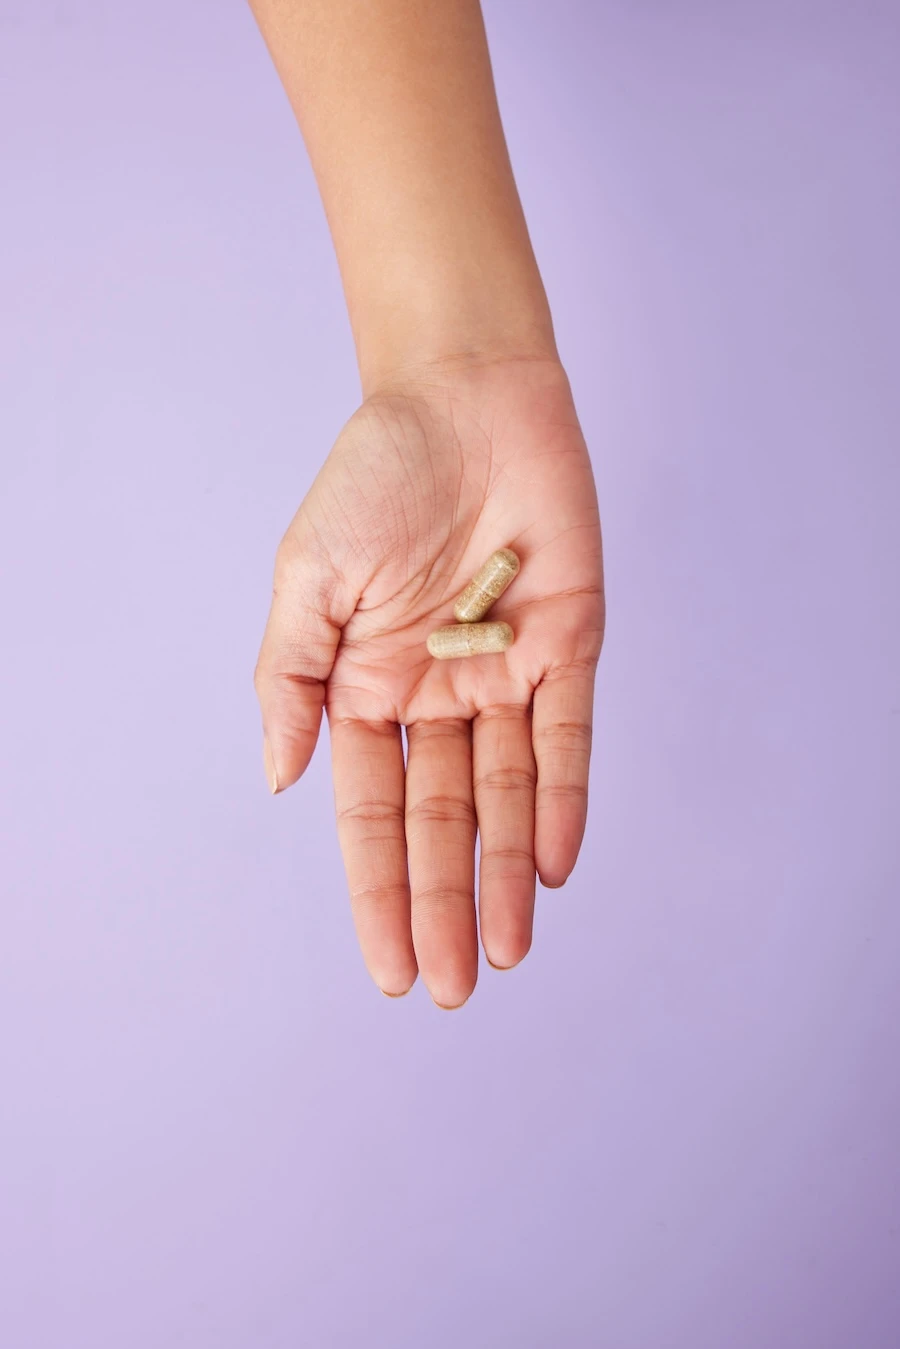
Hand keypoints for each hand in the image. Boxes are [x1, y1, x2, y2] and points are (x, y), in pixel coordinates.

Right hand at [255, 358, 604, 1005]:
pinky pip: (567, 736)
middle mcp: (437, 697)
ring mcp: (504, 675)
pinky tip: (558, 865)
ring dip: (507, 874)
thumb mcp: (306, 577)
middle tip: (449, 989)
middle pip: (441, 822)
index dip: (379, 893)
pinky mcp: (569, 643)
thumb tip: (280, 780)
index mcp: (366, 689)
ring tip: (505, 952)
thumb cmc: (374, 477)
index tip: (389, 970)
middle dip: (444, 903)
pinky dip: (564, 799)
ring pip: (508, 796)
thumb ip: (290, 677)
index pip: (371, 815)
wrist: (463, 394)